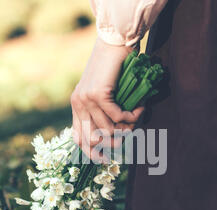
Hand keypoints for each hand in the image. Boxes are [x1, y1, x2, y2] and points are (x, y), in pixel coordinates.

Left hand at [71, 37, 143, 160]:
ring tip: (138, 117)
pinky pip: (117, 117)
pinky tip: (140, 108)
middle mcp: (78, 104)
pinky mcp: (98, 94)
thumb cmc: (113, 67)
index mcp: (77, 105)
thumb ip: (103, 111)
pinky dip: (132, 116)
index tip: (105, 160)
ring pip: (107, 130)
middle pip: (91, 140)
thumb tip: (116, 134)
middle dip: (112, 144)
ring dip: (127, 129)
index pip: (78, 138)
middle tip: (128, 137)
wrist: (114, 42)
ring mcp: (86, 99)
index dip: (90, 153)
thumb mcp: (105, 92)